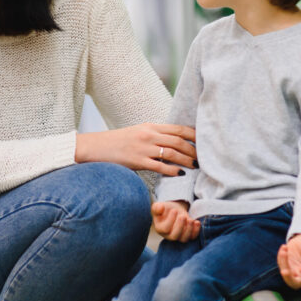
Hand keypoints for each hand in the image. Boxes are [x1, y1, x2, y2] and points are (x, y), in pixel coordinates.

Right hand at [75, 123, 195, 176]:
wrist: (96, 147)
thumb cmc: (118, 141)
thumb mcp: (138, 132)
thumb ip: (155, 134)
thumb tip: (173, 141)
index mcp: (150, 126)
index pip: (178, 128)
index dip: (193, 135)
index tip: (203, 141)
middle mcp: (149, 135)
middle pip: (178, 141)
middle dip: (193, 150)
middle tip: (202, 157)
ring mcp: (144, 148)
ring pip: (172, 153)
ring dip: (186, 160)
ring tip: (195, 165)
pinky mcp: (138, 161)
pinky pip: (160, 166)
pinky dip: (173, 170)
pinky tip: (180, 173)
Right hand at [152, 201, 198, 241]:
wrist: (174, 210)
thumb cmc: (165, 209)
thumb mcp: (159, 206)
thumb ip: (157, 207)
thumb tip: (160, 208)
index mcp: (160, 229)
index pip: (165, 229)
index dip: (170, 220)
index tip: (174, 210)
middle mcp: (168, 235)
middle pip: (174, 236)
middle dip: (180, 226)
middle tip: (183, 216)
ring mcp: (179, 236)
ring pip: (184, 239)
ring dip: (189, 229)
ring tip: (191, 219)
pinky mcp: (187, 235)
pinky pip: (192, 237)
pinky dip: (196, 231)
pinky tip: (197, 222)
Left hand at [277, 234, 300, 300]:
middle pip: (294, 284)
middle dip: (287, 277)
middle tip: (284, 269)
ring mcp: (294, 271)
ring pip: (285, 273)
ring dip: (283, 262)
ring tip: (285, 249)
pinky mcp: (287, 265)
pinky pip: (281, 265)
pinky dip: (280, 257)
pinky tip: (284, 247)